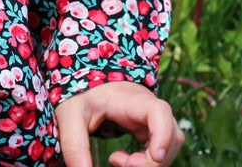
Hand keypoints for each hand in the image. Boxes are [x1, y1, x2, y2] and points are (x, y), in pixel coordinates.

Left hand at [55, 81, 183, 166]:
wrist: (85, 82)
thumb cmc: (79, 94)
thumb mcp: (70, 116)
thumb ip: (74, 145)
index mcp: (128, 99)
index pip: (159, 111)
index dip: (164, 135)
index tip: (155, 156)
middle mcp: (146, 107)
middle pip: (172, 136)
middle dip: (152, 161)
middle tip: (123, 164)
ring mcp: (151, 118)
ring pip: (169, 147)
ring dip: (149, 163)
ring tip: (118, 161)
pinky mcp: (149, 129)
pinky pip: (159, 150)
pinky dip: (146, 162)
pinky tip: (123, 160)